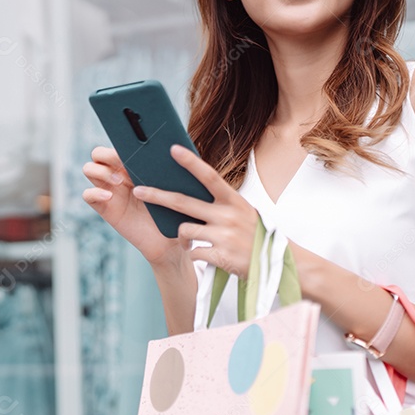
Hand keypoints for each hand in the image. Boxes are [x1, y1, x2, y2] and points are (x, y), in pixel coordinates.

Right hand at [82, 146, 180, 265]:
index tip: (133, 151)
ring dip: (101, 172)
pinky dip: (94, 192)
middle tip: (124, 165)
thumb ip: (167, 168)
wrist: (169, 239)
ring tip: (120, 182)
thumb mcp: (174, 186)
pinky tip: (110, 196)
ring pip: (89, 169)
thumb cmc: (174, 210)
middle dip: (107, 155)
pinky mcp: (105, 207)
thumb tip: (173, 147)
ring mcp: (110, 190)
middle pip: (98, 153)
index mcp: (134, 165)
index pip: (116, 144)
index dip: (120, 144)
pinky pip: (88, 194)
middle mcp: (118, 175)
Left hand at [131, 145, 258, 278]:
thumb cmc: (255, 235)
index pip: (209, 176)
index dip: (190, 162)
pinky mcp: (221, 256)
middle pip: (183, 202)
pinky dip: (196, 254)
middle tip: (138, 190)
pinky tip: (210, 255)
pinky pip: (193, 252)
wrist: (276, 265)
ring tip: (197, 240)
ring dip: (184, 236)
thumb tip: (193, 187)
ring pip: (184, 230)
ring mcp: (224, 236)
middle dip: (157, 196)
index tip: (173, 149)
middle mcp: (229, 215)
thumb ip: (220, 202)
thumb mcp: (242, 212)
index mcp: (234, 201)